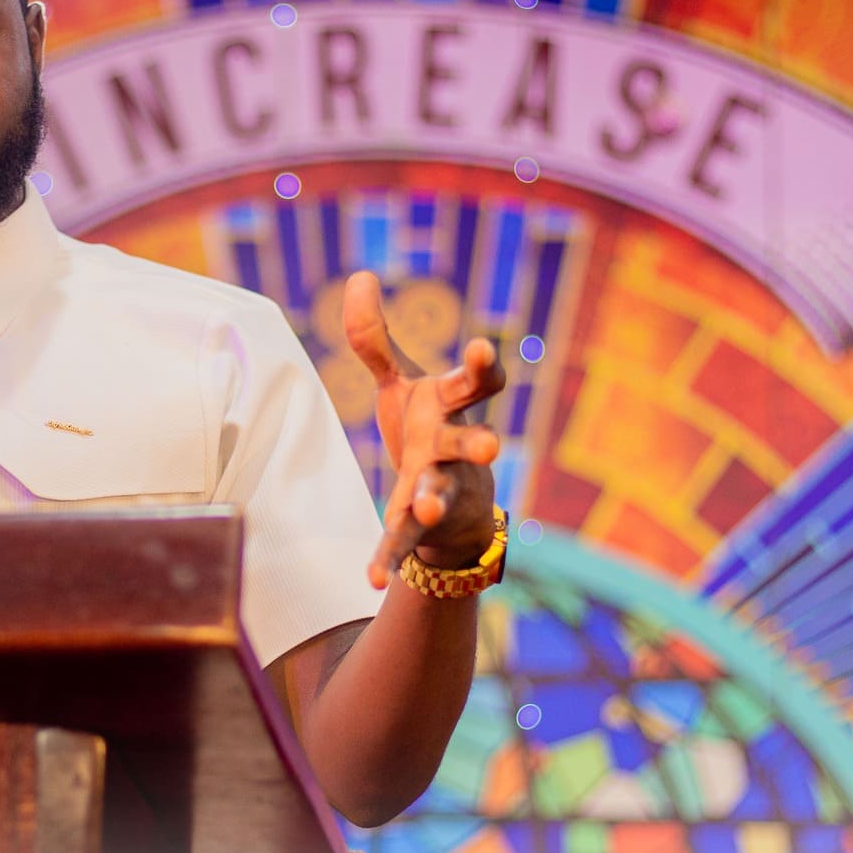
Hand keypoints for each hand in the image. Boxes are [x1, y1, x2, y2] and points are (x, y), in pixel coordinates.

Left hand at [343, 272, 505, 588]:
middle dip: (478, 440)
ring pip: (442, 491)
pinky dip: (389, 557)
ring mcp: (443, 486)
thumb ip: (375, 338)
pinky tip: (372, 578)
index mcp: (452, 406)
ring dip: (434, 497)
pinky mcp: (423, 524)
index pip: (479, 383)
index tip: (479, 349)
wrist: (450, 504)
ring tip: (425, 504)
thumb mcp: (400, 384)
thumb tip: (359, 274)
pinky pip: (406, 540)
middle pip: (471, 440)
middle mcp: (456, 446)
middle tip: (493, 442)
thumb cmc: (428, 430)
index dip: (482, 367)